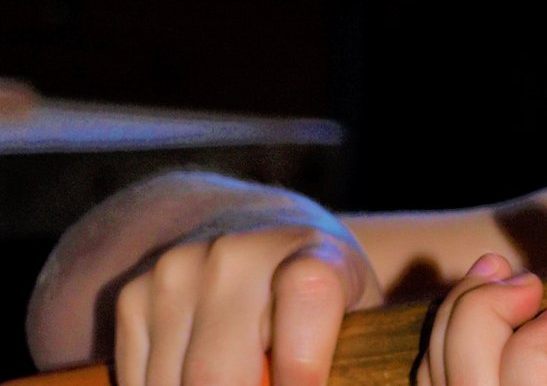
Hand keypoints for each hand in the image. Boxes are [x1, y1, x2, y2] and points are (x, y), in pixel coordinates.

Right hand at [112, 203, 383, 385]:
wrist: (260, 234)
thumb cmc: (321, 299)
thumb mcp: (353, 318)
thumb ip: (341, 357)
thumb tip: (318, 380)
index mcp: (312, 254)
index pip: (306, 295)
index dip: (302, 364)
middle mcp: (237, 254)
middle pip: (217, 370)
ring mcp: (177, 271)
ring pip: (173, 383)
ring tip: (243, 382)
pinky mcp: (134, 295)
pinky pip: (139, 377)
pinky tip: (195, 382)